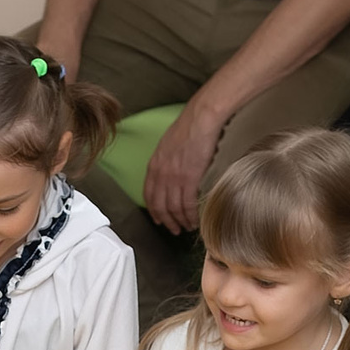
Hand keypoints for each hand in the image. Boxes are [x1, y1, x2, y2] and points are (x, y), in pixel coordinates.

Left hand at [142, 103, 226, 234]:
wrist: (201, 119)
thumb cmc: (188, 127)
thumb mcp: (167, 145)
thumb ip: (165, 162)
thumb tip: (170, 172)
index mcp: (154, 166)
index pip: (149, 195)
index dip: (153, 211)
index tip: (158, 219)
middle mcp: (161, 174)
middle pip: (160, 206)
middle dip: (167, 221)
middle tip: (174, 230)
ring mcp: (174, 178)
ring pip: (174, 208)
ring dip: (180, 221)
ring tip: (186, 228)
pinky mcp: (190, 179)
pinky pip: (188, 204)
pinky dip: (191, 215)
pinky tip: (194, 220)